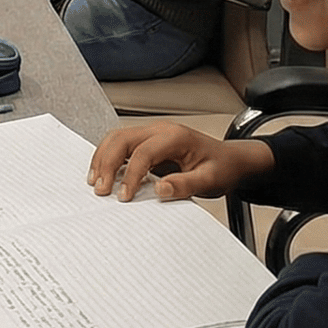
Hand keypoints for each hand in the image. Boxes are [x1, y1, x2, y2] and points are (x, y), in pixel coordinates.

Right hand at [87, 122, 275, 202]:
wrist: (232, 160)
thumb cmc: (222, 168)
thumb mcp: (211, 180)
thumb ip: (186, 185)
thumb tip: (159, 189)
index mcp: (175, 136)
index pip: (143, 152)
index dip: (130, 175)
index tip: (124, 197)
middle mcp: (160, 130)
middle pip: (122, 139)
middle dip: (106, 163)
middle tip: (100, 189)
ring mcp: (152, 134)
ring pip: (117, 138)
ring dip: (102, 158)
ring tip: (95, 182)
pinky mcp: (148, 142)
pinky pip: (121, 144)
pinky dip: (108, 157)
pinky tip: (104, 175)